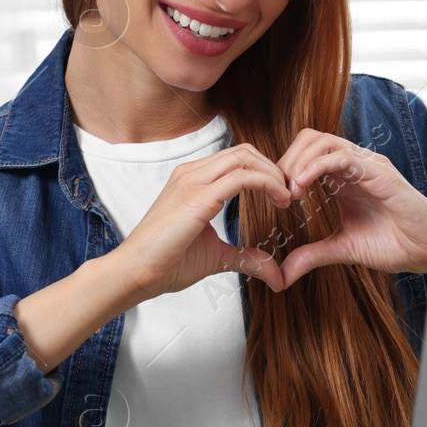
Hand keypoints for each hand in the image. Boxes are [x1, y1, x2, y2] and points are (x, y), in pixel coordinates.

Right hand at [113, 143, 292, 297]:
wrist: (135, 274)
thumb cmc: (166, 264)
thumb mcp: (217, 257)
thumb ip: (246, 258)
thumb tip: (276, 275)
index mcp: (193, 180)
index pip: (237, 158)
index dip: (266, 172)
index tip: (283, 195)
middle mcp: (192, 173)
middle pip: (245, 152)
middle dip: (274, 169)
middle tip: (291, 194)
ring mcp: (192, 181)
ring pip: (245, 158)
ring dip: (274, 174)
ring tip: (287, 198)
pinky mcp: (197, 197)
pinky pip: (242, 177)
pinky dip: (267, 183)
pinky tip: (279, 200)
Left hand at [275, 128, 426, 286]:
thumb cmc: (395, 244)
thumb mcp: (343, 248)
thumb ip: (312, 255)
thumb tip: (282, 274)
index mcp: (344, 177)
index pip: (306, 153)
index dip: (286, 169)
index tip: (277, 198)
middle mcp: (354, 165)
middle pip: (310, 139)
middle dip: (287, 161)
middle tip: (279, 192)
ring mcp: (367, 164)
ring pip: (322, 141)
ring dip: (298, 162)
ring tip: (290, 191)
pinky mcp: (378, 171)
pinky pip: (341, 157)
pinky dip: (316, 166)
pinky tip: (302, 186)